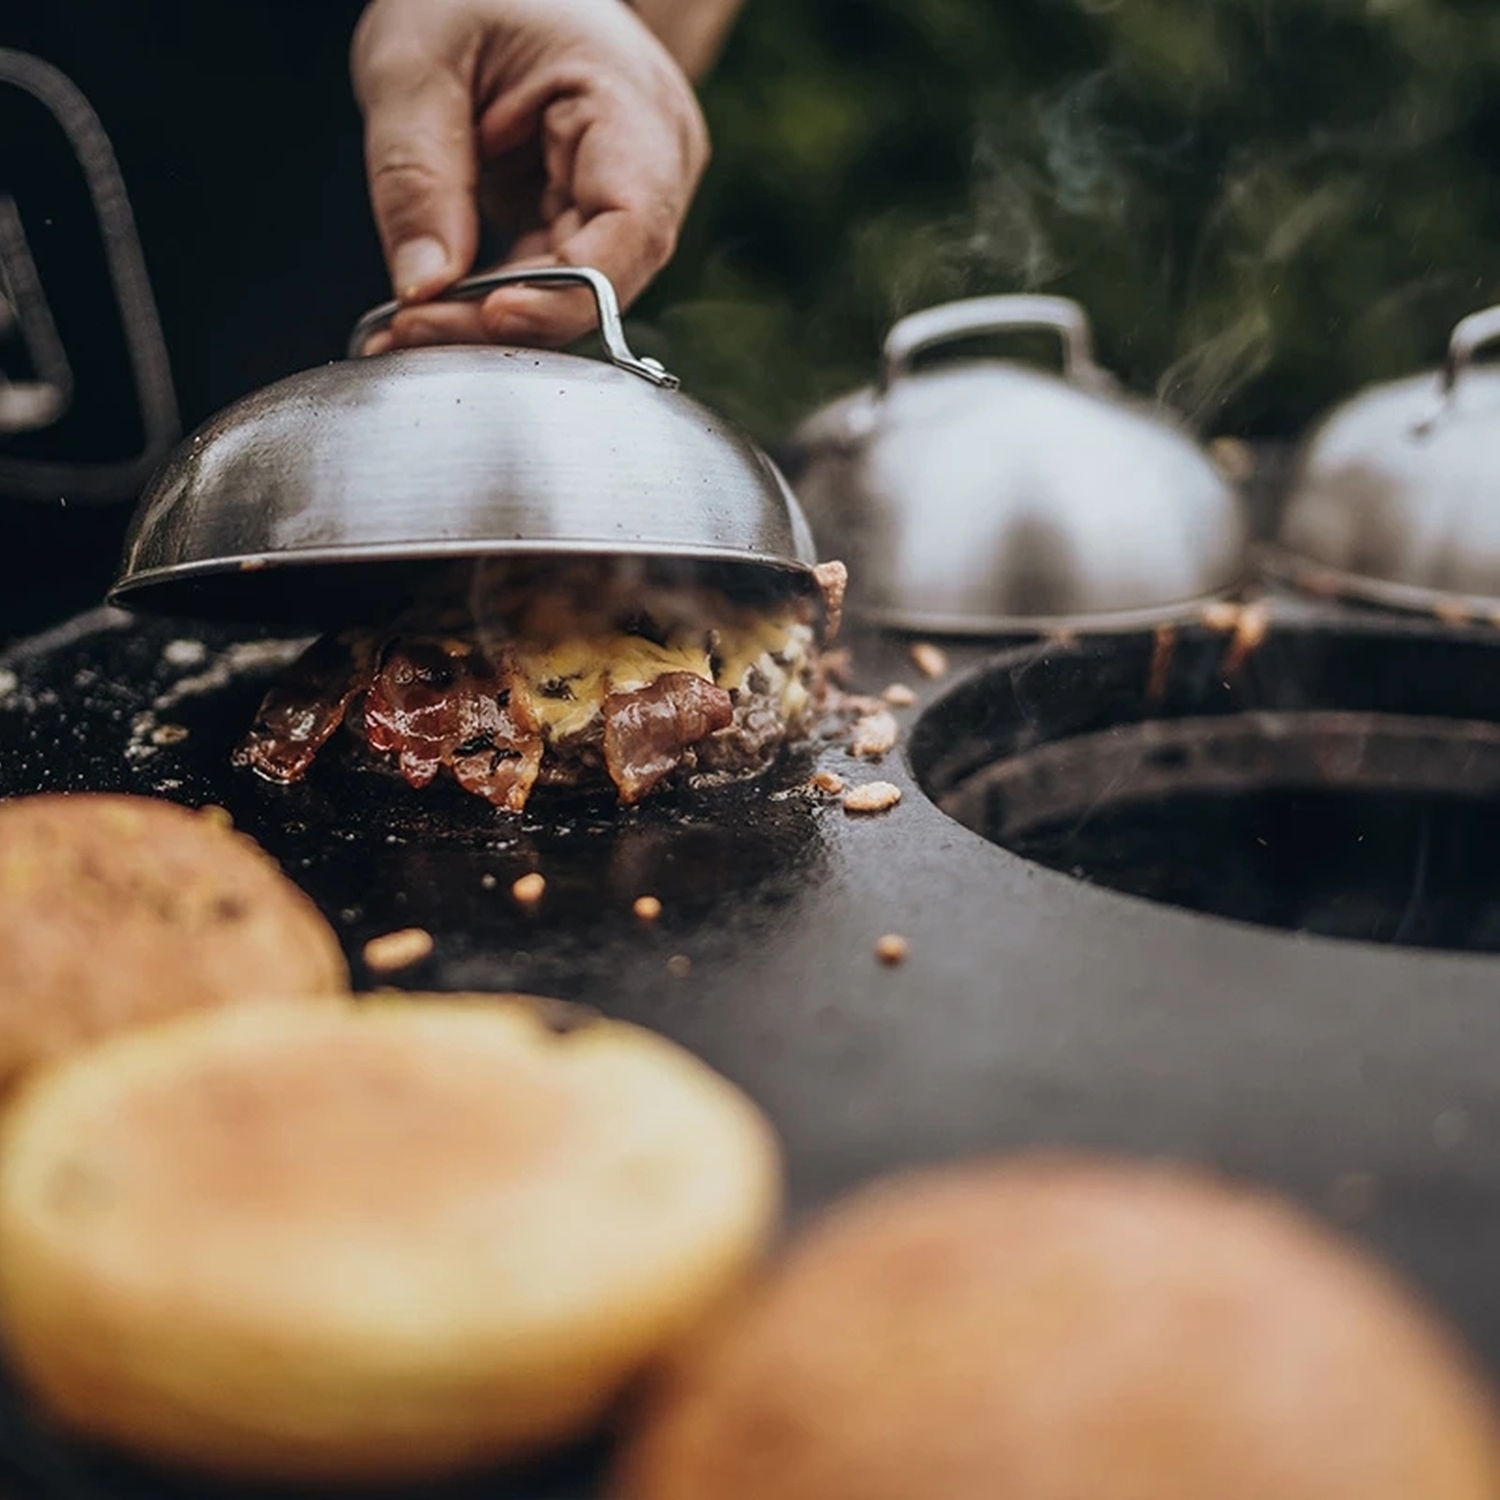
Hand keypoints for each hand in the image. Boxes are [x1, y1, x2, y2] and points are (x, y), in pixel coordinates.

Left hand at [351, 0, 709, 349]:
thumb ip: (415, 178)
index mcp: (632, 101)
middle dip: (509, 316)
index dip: (571, 289)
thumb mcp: (413, 64)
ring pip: (574, 290)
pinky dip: (492, 300)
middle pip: (601, 276)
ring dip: (493, 319)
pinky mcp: (588, 214)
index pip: (632, 227)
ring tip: (408, 330)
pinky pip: (550, 277)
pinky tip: (434, 314)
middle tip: (412, 333)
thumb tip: (424, 289)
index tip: (492, 313)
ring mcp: (627, 192)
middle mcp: (653, 159)